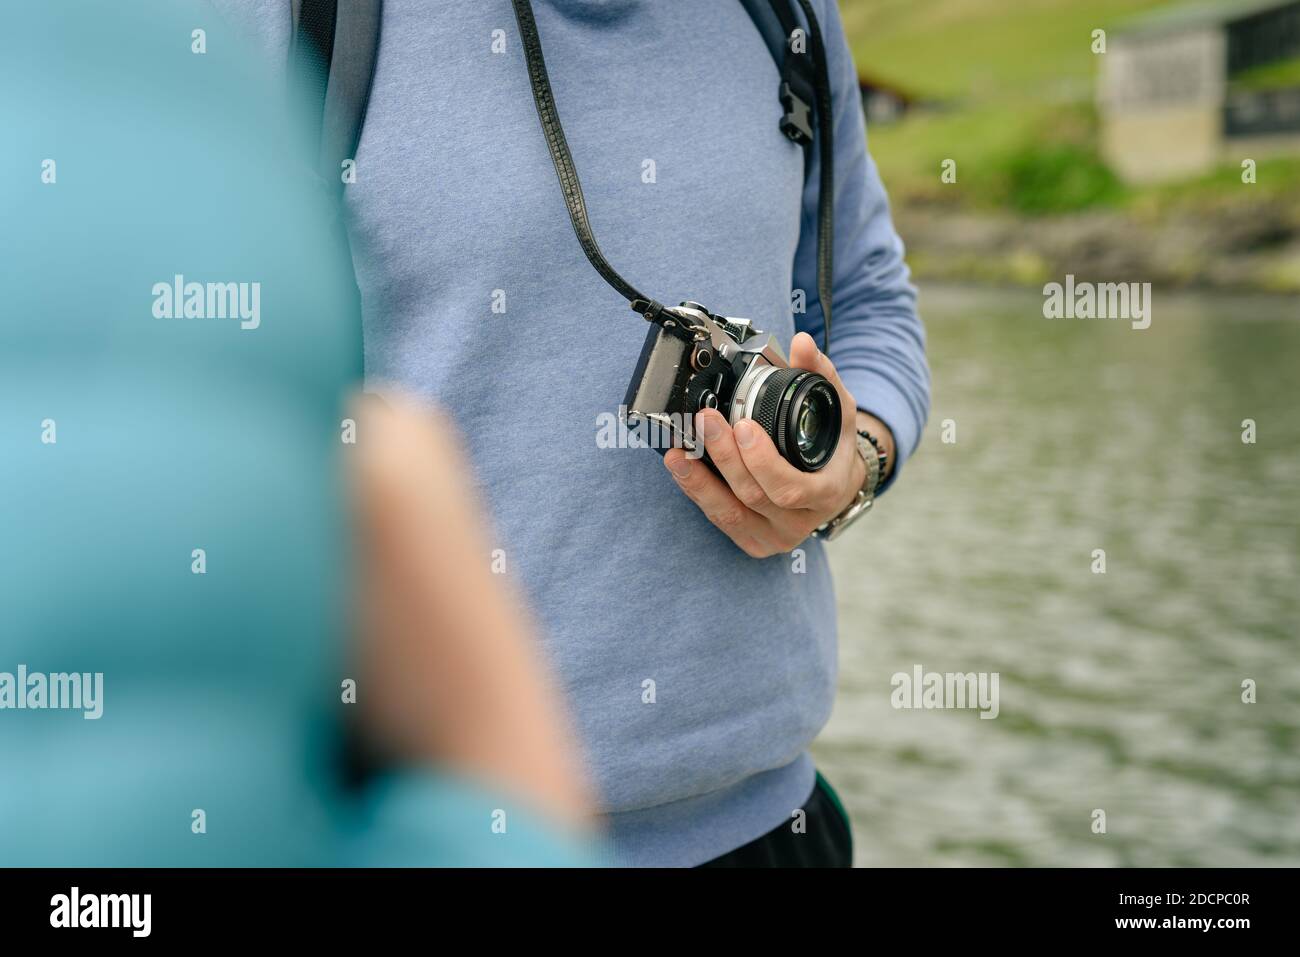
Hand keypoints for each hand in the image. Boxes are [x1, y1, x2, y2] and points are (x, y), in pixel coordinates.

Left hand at [663, 333, 892, 557]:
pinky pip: (719, 519)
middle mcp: (798, 522)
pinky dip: (697, 493)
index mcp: (825, 494)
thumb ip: (821, 375)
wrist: (835, 484)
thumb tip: (802, 344)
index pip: (790, 488)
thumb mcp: (838, 409)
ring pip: (729, 514)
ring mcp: (773, 535)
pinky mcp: (751, 540)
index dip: (762, 461)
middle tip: (705, 422)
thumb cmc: (834, 449)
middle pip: (753, 496)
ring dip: (699, 481)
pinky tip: (682, 469)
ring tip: (678, 452)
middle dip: (724, 458)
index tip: (742, 426)